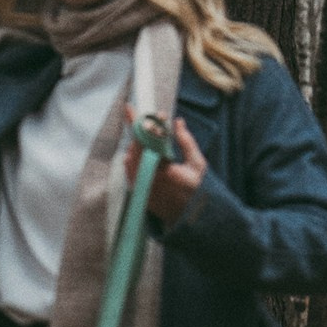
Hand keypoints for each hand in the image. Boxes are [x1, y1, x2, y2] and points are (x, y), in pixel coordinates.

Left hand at [126, 110, 206, 224]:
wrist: (192, 219)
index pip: (146, 140)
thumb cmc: (198, 191)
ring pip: (130, 158)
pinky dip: (135, 160)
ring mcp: (141, 187)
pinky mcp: (139, 193)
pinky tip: (146, 155)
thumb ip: (186, 142)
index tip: (129, 107)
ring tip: (151, 140)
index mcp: (164, 170)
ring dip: (138, 146)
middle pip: (135, 147)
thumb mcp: (198, 164)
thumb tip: (178, 122)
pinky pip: (130, 171)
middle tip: (149, 121)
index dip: (137, 122)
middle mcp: (148, 178)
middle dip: (141, 132)